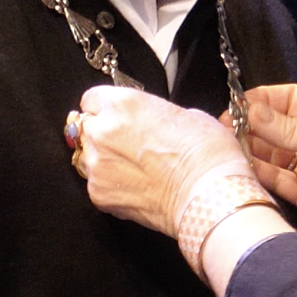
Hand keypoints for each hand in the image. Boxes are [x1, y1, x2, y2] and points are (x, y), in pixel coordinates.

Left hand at [77, 87, 249, 235]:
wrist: (211, 197)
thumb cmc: (209, 156)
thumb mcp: (191, 116)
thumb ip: (160, 116)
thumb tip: (160, 123)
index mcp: (124, 104)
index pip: (92, 99)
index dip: (106, 109)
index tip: (117, 117)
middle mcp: (103, 131)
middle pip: (84, 127)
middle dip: (102, 134)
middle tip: (128, 145)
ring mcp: (97, 165)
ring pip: (86, 157)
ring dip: (103, 160)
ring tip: (134, 170)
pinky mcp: (99, 194)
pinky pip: (96, 185)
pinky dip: (111, 187)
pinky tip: (137, 189)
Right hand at [240, 84, 296, 274]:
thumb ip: (289, 128)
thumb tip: (250, 111)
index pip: (294, 100)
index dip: (267, 99)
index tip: (239, 102)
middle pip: (280, 127)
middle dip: (254, 125)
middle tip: (225, 126)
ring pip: (275, 154)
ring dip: (253, 148)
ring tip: (227, 144)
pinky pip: (278, 180)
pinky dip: (260, 173)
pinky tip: (240, 165)